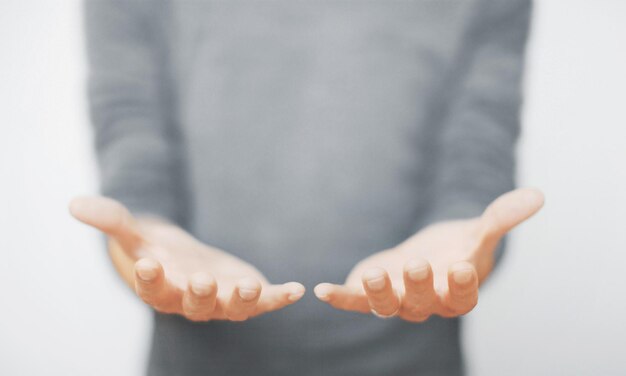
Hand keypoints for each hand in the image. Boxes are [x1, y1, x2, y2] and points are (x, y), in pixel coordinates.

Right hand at [69, 197, 304, 321]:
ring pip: (233, 307)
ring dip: (244, 300)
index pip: (152, 289)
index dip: (149, 279)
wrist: (186, 261)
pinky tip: (299, 289)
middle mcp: (192, 301)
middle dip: (199, 294)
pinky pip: (266, 300)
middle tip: (201, 281)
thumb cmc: (156, 249)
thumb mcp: (135, 233)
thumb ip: (110, 220)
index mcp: (161, 289)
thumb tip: (74, 204)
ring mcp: (223, 300)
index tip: (146, 263)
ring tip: (252, 286)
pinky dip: (280, 297)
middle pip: (195, 305)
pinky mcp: (249, 294)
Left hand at [314, 188, 543, 320]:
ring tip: (376, 273)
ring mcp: (396, 302)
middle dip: (420, 285)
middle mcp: (426, 305)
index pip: (463, 295)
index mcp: (457, 293)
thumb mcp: (478, 231)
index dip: (463, 284)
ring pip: (388, 305)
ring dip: (380, 292)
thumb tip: (537, 196)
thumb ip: (502, 217)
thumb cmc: (457, 247)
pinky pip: (354, 300)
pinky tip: (321, 291)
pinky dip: (339, 297)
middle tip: (419, 266)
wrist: (428, 255)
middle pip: (424, 302)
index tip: (463, 267)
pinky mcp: (369, 294)